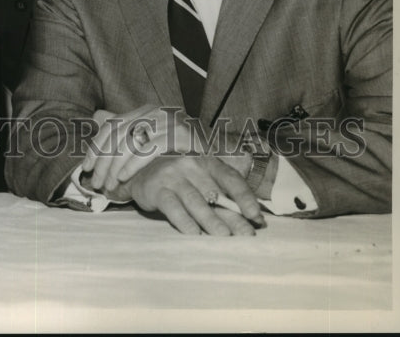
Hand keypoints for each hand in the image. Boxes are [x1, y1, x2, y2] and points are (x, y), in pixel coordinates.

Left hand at [81, 105, 199, 198]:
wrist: (216, 156)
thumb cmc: (179, 153)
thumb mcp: (151, 139)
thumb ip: (127, 133)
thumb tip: (94, 119)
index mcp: (144, 110)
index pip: (111, 125)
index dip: (96, 146)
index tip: (86, 167)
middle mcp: (155, 111)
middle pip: (118, 134)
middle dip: (103, 161)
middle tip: (96, 183)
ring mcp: (168, 121)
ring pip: (130, 141)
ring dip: (114, 166)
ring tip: (108, 185)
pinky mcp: (179, 135)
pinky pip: (148, 149)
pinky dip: (132, 163)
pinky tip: (123, 177)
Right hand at [129, 152, 262, 235]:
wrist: (141, 169)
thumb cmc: (181, 178)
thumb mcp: (203, 180)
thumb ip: (226, 197)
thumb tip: (257, 219)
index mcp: (207, 162)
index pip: (230, 178)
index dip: (245, 196)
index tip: (256, 215)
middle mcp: (191, 165)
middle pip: (215, 193)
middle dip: (232, 216)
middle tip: (246, 235)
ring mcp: (173, 176)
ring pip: (195, 200)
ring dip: (210, 220)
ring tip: (223, 236)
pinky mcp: (157, 189)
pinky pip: (172, 206)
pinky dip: (184, 221)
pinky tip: (193, 234)